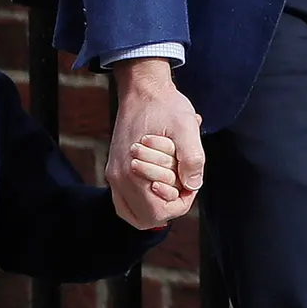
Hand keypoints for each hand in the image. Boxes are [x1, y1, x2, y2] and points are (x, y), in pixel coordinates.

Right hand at [108, 59, 204, 228]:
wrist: (143, 89)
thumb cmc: (165, 106)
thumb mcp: (186, 126)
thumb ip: (192, 158)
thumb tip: (192, 186)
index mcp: (132, 171)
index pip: (158, 213)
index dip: (180, 204)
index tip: (189, 183)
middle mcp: (118, 178)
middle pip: (146, 218)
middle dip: (169, 204)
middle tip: (182, 182)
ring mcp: (114, 175)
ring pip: (134, 213)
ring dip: (156, 204)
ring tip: (172, 182)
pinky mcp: (115, 170)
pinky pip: (127, 202)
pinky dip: (144, 200)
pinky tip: (160, 183)